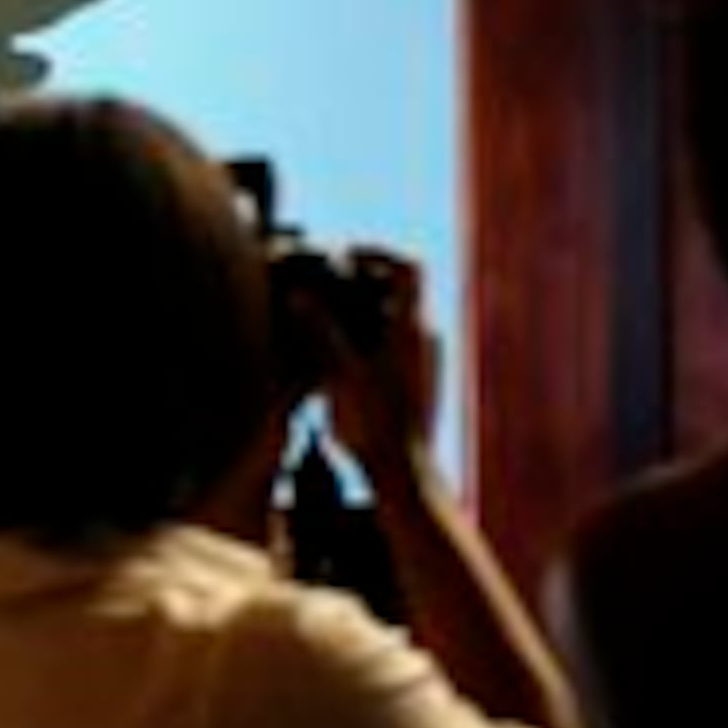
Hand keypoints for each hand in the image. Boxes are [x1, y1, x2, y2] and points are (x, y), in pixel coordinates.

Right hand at [311, 246, 440, 481]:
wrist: (404, 474)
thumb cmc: (375, 426)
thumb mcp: (340, 374)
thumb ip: (321, 332)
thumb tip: (300, 295)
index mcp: (413, 331)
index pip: (409, 269)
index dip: (378, 253)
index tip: (345, 255)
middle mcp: (426, 341)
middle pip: (401, 291)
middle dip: (364, 281)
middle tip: (327, 283)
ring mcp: (427, 362)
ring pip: (397, 320)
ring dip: (364, 311)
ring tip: (325, 318)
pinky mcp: (419, 383)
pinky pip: (396, 346)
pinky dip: (369, 338)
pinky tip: (337, 355)